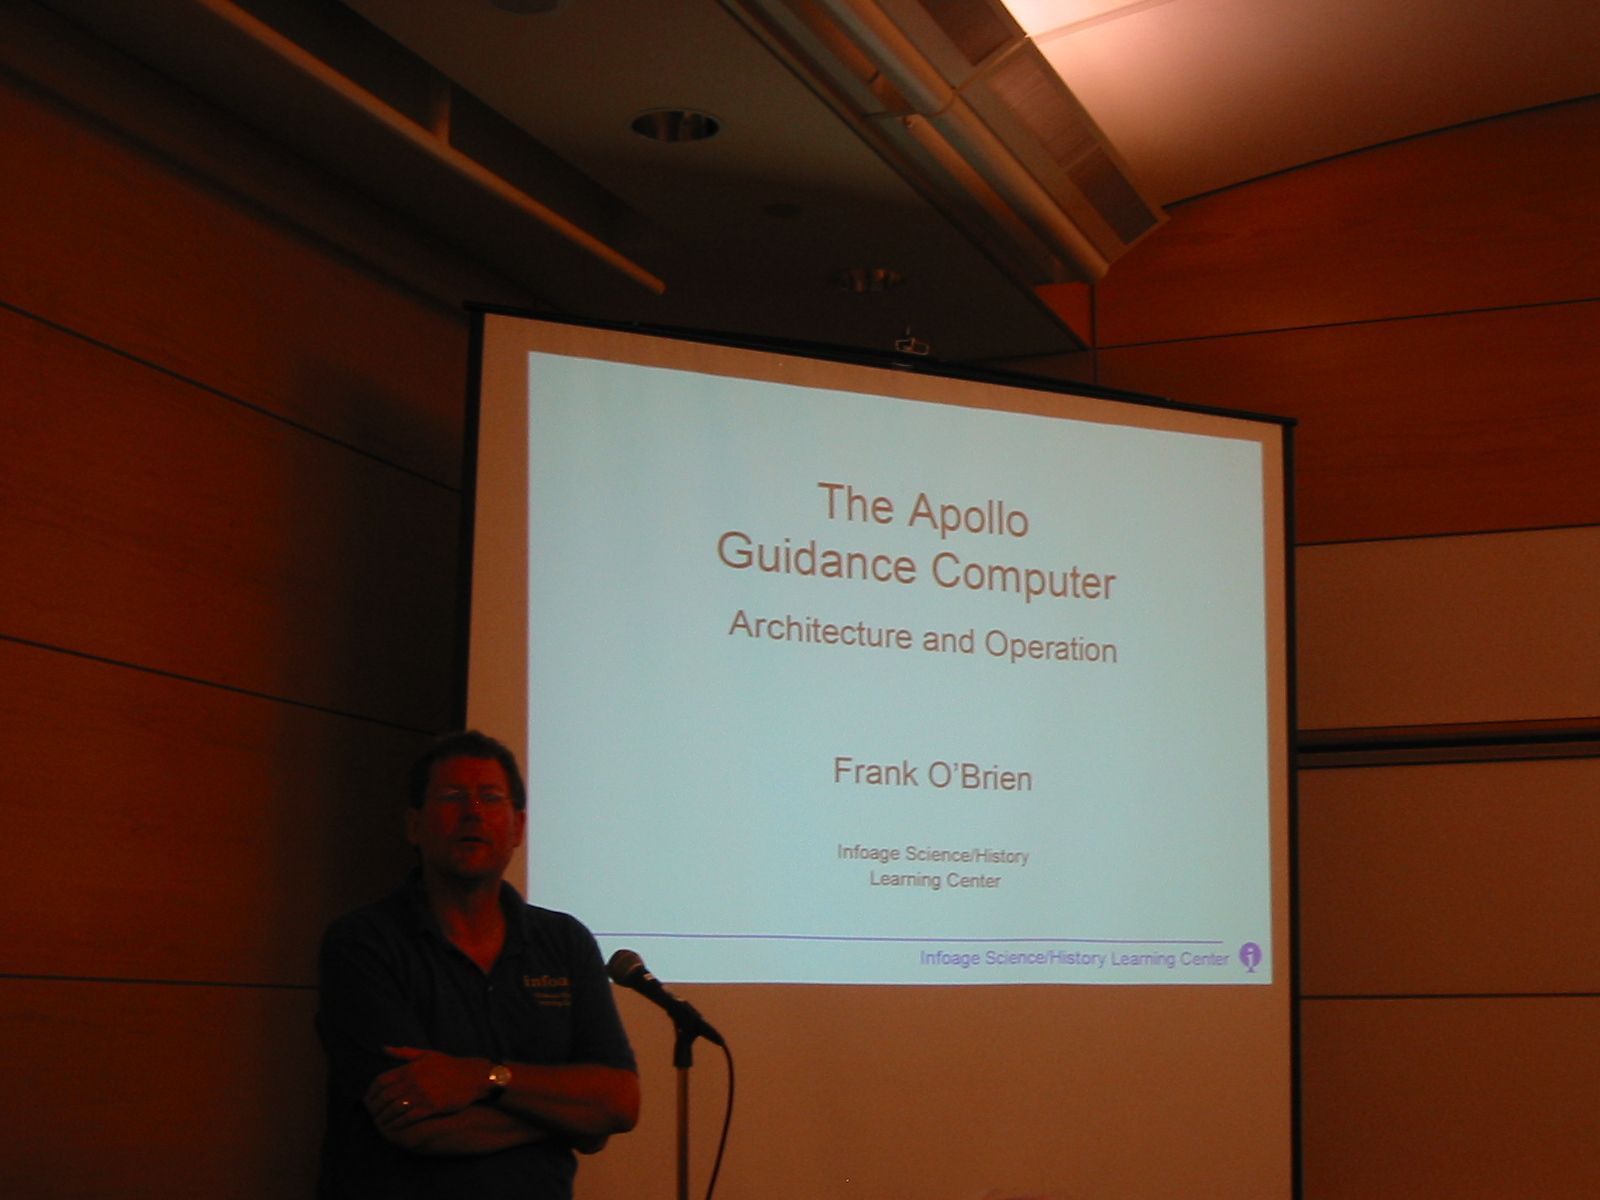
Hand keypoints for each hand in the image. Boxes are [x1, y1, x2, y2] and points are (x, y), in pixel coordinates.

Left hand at [365, 1047, 489, 1133]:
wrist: (473, 1076)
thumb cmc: (449, 1065)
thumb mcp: (427, 1054)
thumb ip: (404, 1053)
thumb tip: (384, 1049)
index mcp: (411, 1068)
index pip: (381, 1080)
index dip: (371, 1091)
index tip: (368, 1099)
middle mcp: (414, 1081)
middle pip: (385, 1096)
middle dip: (374, 1107)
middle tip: (371, 1114)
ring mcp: (423, 1094)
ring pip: (395, 1109)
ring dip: (384, 1118)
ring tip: (380, 1123)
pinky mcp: (432, 1106)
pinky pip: (409, 1117)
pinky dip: (398, 1124)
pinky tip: (394, 1128)